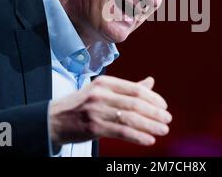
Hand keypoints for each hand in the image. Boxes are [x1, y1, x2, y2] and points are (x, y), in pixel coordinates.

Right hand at [49, 75, 171, 148]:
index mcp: (106, 83)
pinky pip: (121, 132)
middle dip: (155, 113)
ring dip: (150, 126)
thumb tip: (151, 82)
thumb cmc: (82, 104)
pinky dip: (137, 136)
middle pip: (135, 104)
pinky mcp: (93, 127)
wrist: (53, 119)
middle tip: (168, 120)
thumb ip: (127, 88)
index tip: (164, 107)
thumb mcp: (103, 91)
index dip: (153, 98)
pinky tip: (149, 140)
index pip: (136, 89)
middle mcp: (101, 94)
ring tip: (163, 130)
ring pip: (130, 118)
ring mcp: (96, 110)